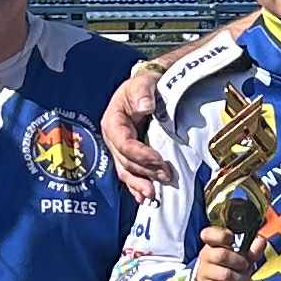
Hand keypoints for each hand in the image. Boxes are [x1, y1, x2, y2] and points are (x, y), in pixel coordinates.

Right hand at [103, 62, 173, 198]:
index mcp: (113, 121)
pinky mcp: (130, 156)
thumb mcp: (143, 82)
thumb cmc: (146, 84)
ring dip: (140, 184)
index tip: (159, 159)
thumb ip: (142, 92)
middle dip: (146, 171)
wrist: (152, 87)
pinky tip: (143, 198)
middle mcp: (114, 138)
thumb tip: (145, 106)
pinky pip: (131, 175)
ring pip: (127, 172)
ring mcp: (121, 149)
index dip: (140, 154)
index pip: (124, 143)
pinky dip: (136, 187)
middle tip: (167, 176)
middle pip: (126, 161)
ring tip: (154, 194)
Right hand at [192, 225, 250, 280]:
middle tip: (246, 266)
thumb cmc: (231, 267)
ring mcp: (203, 272)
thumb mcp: (244, 256)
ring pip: (224, 274)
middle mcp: (205, 256)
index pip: (209, 234)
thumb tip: (261, 241)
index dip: (222, 235)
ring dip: (241, 280)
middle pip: (221, 255)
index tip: (233, 240)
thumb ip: (253, 249)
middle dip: (239, 262)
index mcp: (213, 244)